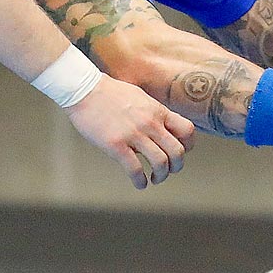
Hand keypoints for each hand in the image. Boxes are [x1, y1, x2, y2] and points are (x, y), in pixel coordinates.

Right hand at [66, 75, 195, 189]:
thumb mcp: (140, 97)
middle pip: (178, 152)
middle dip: (176, 166)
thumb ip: (153, 112)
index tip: (180, 152)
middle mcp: (150, 123)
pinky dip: (140, 181)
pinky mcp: (116, 145)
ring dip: (161, 176)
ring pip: (160, 163)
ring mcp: (134, 134)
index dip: (188, 145)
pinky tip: (139, 183)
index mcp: (157, 111)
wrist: (84, 89)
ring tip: (154, 179)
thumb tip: (160, 126)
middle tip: (168, 170)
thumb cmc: (108, 92)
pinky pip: (135, 169)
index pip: (187, 130)